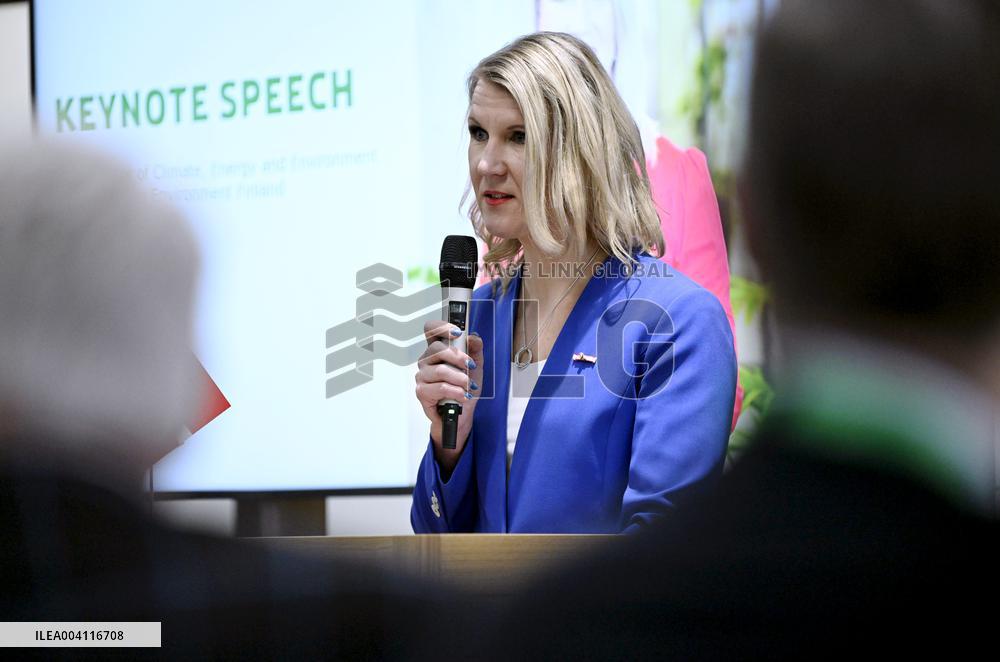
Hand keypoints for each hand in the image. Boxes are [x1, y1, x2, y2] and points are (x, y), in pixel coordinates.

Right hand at [414, 320, 483, 476]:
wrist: (462, 412)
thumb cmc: (465, 388)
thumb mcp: (476, 367)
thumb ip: (475, 350)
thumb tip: (474, 337)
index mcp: (437, 349)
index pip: (431, 329)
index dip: (442, 327)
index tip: (457, 333)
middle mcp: (427, 360)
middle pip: (436, 348)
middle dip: (458, 357)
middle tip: (470, 366)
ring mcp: (422, 375)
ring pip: (440, 370)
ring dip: (459, 379)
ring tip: (468, 386)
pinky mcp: (422, 391)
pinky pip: (440, 388)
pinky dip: (455, 392)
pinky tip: (462, 395)